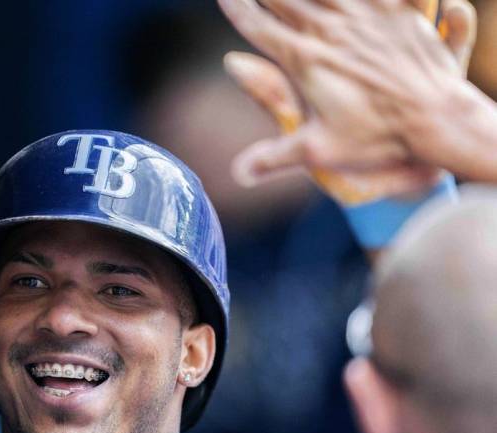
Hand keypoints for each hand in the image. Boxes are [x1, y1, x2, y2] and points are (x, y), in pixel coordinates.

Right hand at [219, 0, 481, 198]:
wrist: (437, 119)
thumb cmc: (377, 139)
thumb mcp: (318, 151)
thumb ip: (273, 158)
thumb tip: (238, 173)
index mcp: (303, 59)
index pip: (257, 26)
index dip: (237, 9)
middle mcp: (326, 30)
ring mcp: (361, 14)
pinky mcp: (394, 8)